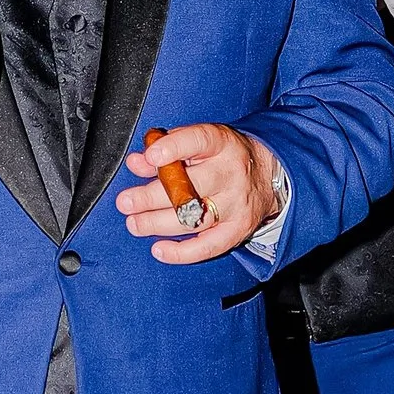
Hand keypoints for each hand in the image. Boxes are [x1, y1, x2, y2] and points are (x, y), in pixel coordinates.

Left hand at [116, 122, 282, 265]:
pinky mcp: (237, 229)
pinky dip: (182, 252)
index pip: (199, 141)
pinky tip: (159, 249)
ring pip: (194, 218)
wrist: (267, 174)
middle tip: (125, 203)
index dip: (174, 148)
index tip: (151, 156)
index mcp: (221, 144)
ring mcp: (236, 204)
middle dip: (152, 197)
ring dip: (158, 224)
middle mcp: (231, 174)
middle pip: (191, 188)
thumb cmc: (222, 156)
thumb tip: (137, 162)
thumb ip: (166, 148)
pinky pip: (209, 246)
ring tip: (134, 223)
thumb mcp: (198, 142)